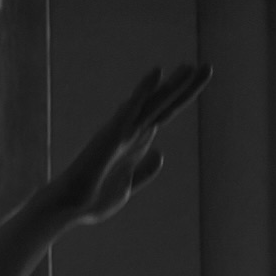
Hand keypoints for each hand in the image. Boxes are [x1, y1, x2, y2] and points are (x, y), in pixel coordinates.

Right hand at [41, 64, 208, 225]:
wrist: (68, 208)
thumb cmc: (92, 199)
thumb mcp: (127, 186)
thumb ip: (143, 170)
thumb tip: (159, 154)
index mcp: (136, 141)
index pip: (166, 113)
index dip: (184, 96)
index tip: (199, 77)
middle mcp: (131, 131)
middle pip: (164, 104)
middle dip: (186, 86)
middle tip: (208, 67)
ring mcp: (121, 130)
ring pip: (152, 103)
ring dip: (172, 85)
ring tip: (191, 66)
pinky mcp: (111, 134)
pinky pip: (131, 108)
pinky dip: (144, 90)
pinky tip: (157, 73)